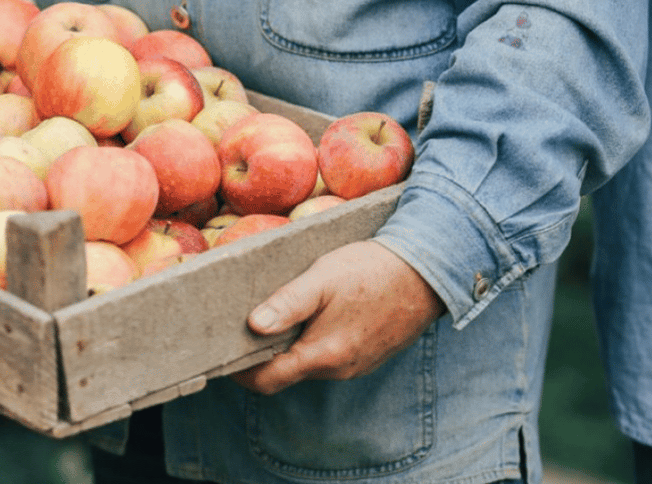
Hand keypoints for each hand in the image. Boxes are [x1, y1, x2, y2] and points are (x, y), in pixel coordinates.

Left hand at [230, 240, 445, 393]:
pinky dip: (314, 342)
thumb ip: (288, 304)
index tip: (224, 352)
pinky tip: (313, 315)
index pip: (268, 381)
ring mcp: (356, 365)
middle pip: (287, 374)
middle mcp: (339, 370)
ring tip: (277, 314)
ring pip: (309, 364)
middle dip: (263, 355)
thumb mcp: (322, 279)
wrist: (427, 270)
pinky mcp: (368, 355)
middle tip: (244, 325)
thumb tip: (253, 326)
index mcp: (323, 355)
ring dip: (291, 346)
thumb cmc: (371, 270)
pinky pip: (331, 357)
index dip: (241, 371)